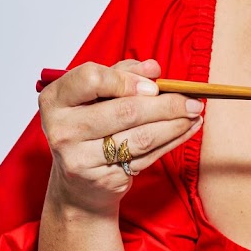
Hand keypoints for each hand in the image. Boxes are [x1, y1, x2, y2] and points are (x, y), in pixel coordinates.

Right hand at [39, 59, 203, 217]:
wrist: (79, 182)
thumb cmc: (90, 128)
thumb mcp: (98, 95)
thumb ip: (122, 75)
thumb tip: (153, 68)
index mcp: (56, 99)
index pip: (91, 79)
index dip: (126, 80)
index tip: (153, 85)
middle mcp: (62, 129)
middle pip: (125, 111)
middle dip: (166, 104)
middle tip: (192, 100)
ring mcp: (79, 158)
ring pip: (141, 137)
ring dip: (176, 124)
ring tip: (195, 113)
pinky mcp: (102, 179)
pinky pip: (147, 157)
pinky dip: (172, 141)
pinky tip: (187, 129)